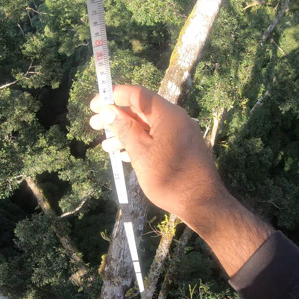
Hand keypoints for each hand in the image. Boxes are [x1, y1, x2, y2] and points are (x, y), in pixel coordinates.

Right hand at [89, 85, 222, 224]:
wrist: (203, 203)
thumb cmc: (170, 178)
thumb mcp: (141, 153)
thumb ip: (124, 129)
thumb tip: (109, 110)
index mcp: (167, 114)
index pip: (137, 94)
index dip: (113, 96)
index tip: (95, 105)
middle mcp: (176, 119)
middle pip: (141, 110)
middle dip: (117, 117)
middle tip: (95, 126)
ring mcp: (180, 133)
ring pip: (148, 126)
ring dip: (126, 133)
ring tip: (106, 145)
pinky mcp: (182, 147)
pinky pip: (157, 138)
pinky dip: (140, 142)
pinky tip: (125, 154)